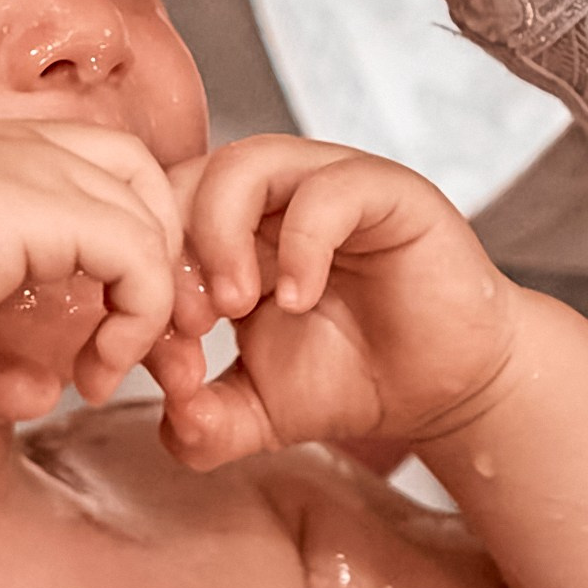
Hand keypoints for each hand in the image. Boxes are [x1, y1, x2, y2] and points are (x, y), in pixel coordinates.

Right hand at [0, 119, 197, 424]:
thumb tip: (46, 392)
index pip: (98, 173)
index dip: (119, 249)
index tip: (95, 337)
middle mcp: (20, 149)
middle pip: (142, 176)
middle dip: (157, 258)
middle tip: (129, 342)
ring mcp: (36, 166)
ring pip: (152, 216)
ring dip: (149, 304)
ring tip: (107, 368)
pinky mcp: (47, 204)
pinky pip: (142, 255)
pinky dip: (140, 318)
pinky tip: (97, 367)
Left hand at [163, 137, 518, 469]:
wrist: (446, 390)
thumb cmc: (352, 380)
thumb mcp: (256, 413)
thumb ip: (202, 423)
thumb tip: (169, 421)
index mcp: (230, 232)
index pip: (153, 218)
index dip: (141, 277)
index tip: (154, 350)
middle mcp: (273, 197)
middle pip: (185, 178)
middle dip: (170, 251)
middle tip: (189, 324)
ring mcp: (327, 186)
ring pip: (245, 163)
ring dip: (220, 234)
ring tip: (234, 306)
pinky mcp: (387, 192)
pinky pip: (328, 189)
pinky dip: (301, 244)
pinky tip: (298, 300)